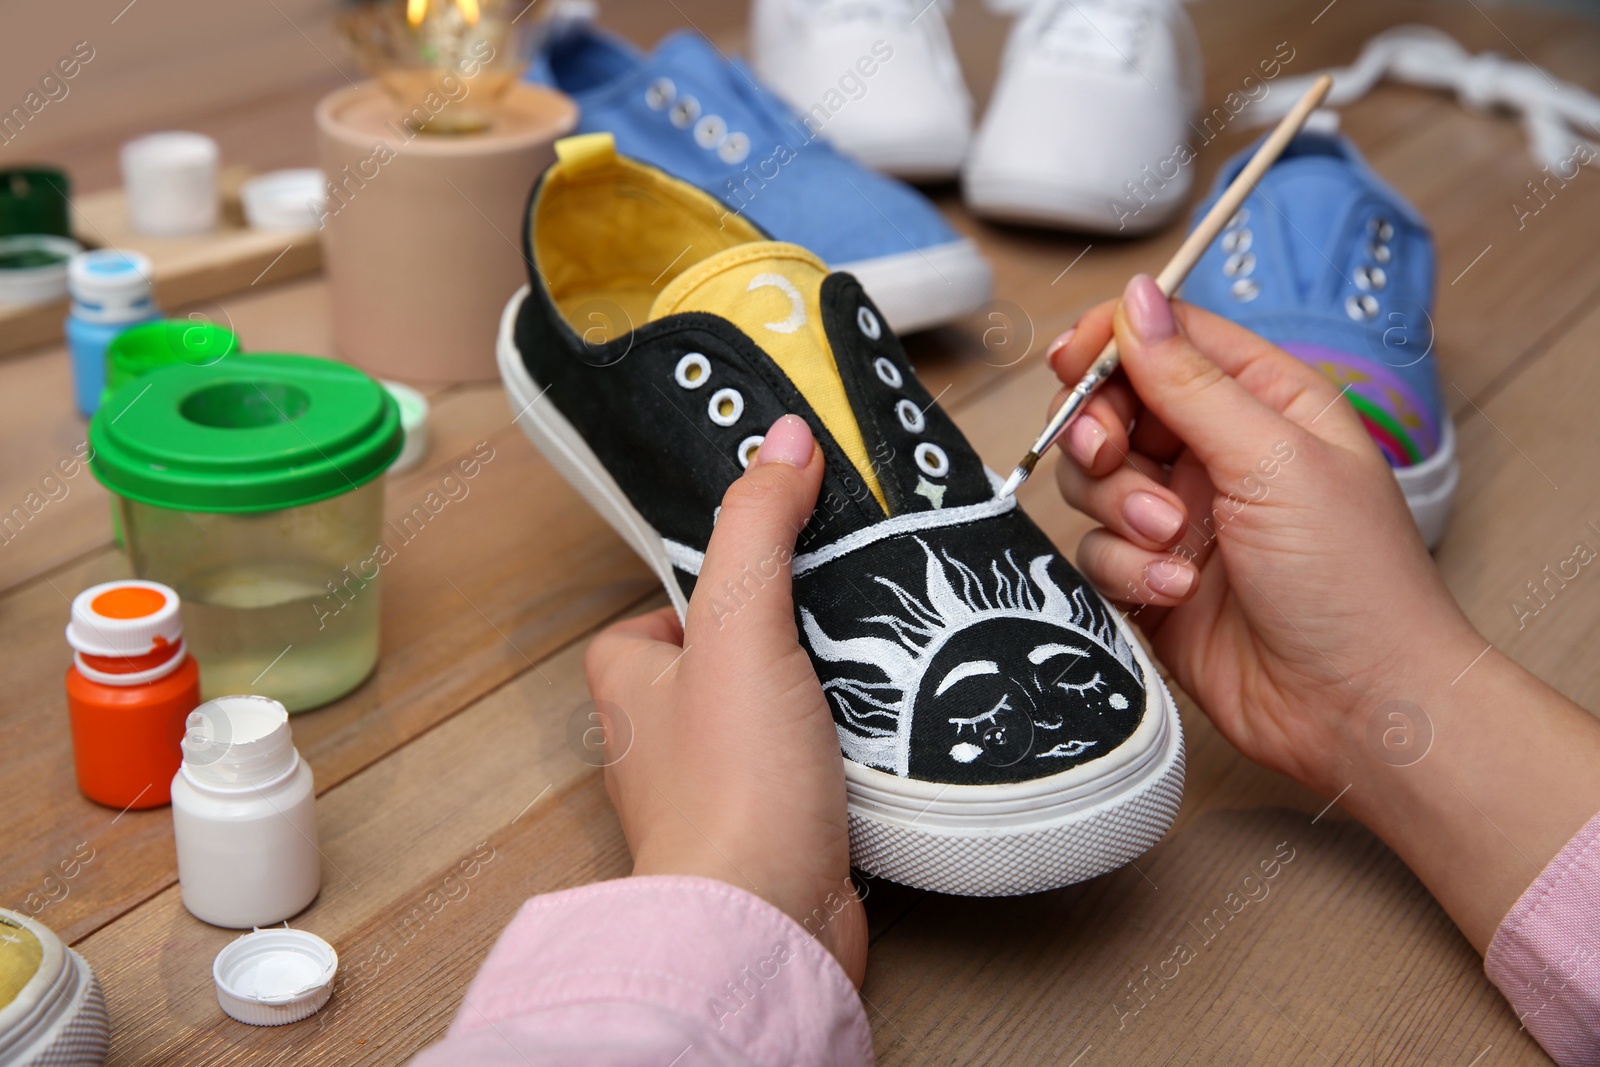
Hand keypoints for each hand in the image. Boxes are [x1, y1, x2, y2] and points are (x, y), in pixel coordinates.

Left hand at [584, 415, 866, 984]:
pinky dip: (847, 750)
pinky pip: (812, 767)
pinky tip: (887, 734)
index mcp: (630, 678)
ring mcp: (718, 786)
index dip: (719, 577)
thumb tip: (782, 440)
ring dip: (828, 692)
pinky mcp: (772, 828)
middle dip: (789, 633)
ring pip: (777, 710)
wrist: (765, 919)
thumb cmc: (729, 785)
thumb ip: (758, 526)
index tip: (776, 554)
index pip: (664, 604)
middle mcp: (663, 734)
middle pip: (731, 652)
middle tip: (845, 605)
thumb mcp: (741, 623)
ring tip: (879, 662)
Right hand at [1047, 275, 1599, 949]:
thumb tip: (1138, 300)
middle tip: (1111, 452)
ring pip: (1094, 482)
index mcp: (1264, 403)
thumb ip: (1192, 379)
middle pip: (1113, 407)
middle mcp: (1218, 455)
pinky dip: (1127, 571)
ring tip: (1171, 541)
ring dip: (1120, 509)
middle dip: (1100, 431)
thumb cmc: (1356, 585)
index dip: (1111, 342)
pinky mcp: (1153, 580)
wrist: (1359, 709)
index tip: (1075, 362)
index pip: (1167, 339)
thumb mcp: (1274, 458)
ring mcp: (1182, 519)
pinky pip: (1097, 553)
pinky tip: (1177, 591)